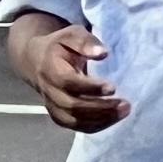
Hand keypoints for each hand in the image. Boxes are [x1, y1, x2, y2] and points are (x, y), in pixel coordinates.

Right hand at [7, 18, 129, 133]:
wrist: (38, 61)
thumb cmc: (59, 46)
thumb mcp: (70, 35)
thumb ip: (85, 42)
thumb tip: (103, 53)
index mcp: (50, 68)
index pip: (69, 82)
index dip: (90, 87)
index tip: (113, 87)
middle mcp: (49, 90)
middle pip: (72, 106)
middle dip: (100, 108)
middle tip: (125, 104)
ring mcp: (53, 106)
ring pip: (75, 120)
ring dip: (101, 119)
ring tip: (123, 111)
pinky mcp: (59, 116)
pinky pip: (77, 126)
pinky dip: (96, 126)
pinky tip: (113, 118)